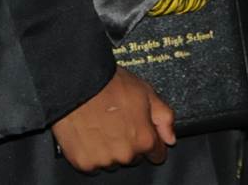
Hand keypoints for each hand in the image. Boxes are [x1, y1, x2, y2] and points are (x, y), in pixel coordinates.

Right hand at [51, 67, 174, 171]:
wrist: (77, 83)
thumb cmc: (109, 84)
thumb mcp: (146, 92)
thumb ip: (164, 117)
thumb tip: (170, 137)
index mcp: (144, 139)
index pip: (156, 154)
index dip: (149, 140)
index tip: (139, 132)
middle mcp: (126, 154)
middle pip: (133, 158)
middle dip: (128, 144)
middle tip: (116, 122)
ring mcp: (104, 160)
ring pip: (112, 161)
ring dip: (108, 149)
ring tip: (100, 125)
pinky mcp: (84, 162)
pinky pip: (91, 164)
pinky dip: (90, 152)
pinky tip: (88, 134)